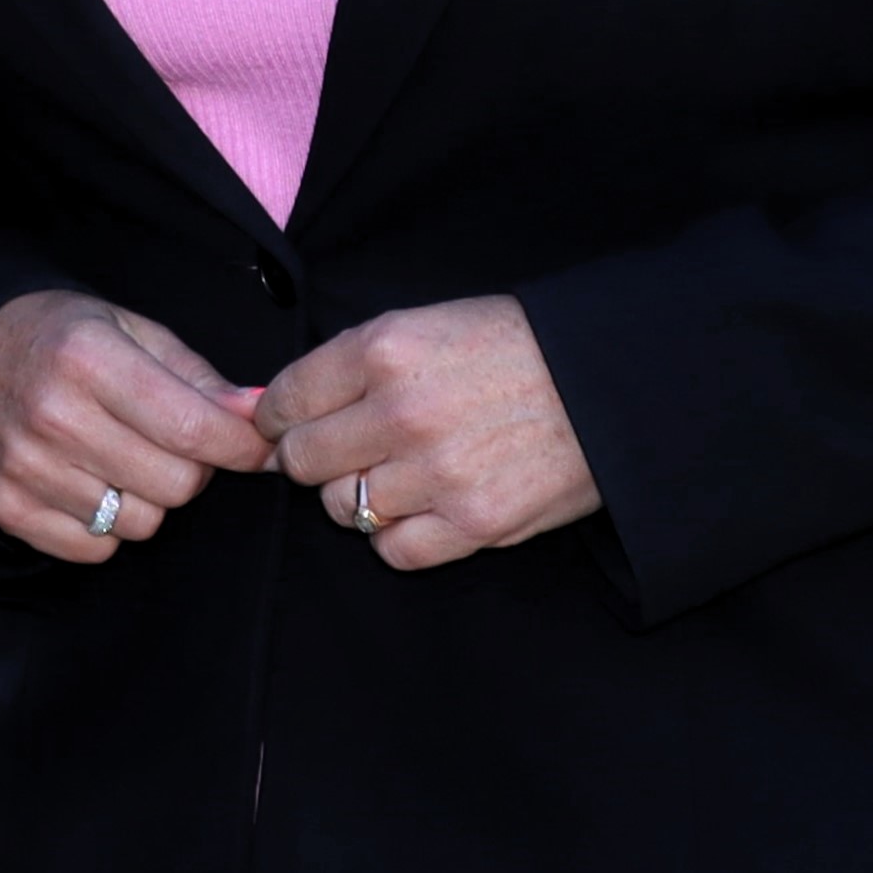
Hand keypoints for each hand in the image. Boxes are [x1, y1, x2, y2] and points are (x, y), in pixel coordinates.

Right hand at [0, 289, 274, 564]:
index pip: (193, 429)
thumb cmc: (59, 336)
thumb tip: (258, 417)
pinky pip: (94, 550)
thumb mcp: (129, 329)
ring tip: (121, 457)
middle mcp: (53, 415)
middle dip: (192, 468)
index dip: (242, 447)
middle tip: (171, 442)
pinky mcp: (4, 506)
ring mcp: (24, 467)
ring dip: (147, 498)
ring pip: (139, 523)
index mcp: (90, 359)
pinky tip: (88, 481)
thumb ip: (196, 377)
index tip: (260, 448)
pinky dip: (105, 526)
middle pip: (175, 486)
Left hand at [262, 295, 600, 571]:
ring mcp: (435, 471)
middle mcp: (401, 410)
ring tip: (405, 471)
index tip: (286, 427)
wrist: (609, 382)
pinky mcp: (471, 522)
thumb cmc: (516, 347)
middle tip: (351, 450)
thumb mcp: (429, 323)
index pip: (284, 400)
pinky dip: (398, 534)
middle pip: (302, 460)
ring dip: (361, 495)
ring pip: (342, 508)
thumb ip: (350, 364)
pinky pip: (391, 549)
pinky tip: (426, 505)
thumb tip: (263, 409)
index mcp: (386, 348)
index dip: (276, 419)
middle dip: (316, 458)